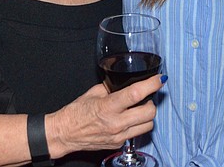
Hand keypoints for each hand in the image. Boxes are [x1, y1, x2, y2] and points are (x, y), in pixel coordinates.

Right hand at [46, 74, 164, 156]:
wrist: (65, 134)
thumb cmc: (76, 113)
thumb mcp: (94, 93)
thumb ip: (113, 87)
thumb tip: (128, 82)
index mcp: (108, 107)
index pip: (136, 94)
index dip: (151, 84)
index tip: (159, 79)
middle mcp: (115, 123)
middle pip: (149, 113)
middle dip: (151, 101)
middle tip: (146, 96)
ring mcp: (118, 136)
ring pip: (148, 125)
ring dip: (147, 115)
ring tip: (138, 108)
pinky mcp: (119, 144)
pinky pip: (137, 133)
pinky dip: (137, 124)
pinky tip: (129, 119)